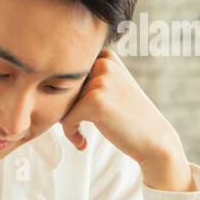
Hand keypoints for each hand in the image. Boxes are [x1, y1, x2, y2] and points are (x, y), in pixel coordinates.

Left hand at [58, 49, 195, 191]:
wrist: (153, 139)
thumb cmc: (127, 116)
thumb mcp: (111, 86)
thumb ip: (86, 78)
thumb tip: (45, 78)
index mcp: (106, 57)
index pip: (67, 75)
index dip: (68, 96)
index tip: (78, 112)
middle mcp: (103, 63)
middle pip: (62, 88)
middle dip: (66, 109)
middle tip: (79, 125)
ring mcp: (100, 81)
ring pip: (63, 103)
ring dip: (68, 121)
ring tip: (82, 134)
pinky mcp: (95, 101)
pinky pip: (66, 119)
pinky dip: (71, 133)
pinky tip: (83, 142)